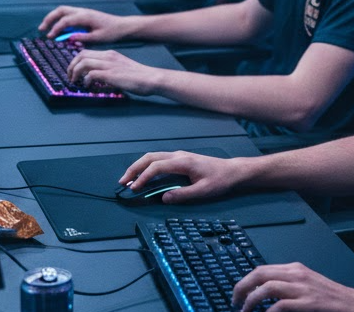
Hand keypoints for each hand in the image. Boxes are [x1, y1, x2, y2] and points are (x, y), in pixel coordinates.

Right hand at [39, 6, 130, 42]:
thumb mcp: (98, 38)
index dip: (55, 28)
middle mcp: (82, 11)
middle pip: (61, 10)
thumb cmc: (111, 32)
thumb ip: (83, 37)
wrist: (121, 26)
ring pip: (63, 10)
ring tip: (45, 27)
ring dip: (53, 17)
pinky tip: (57, 27)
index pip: (65, 21)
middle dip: (49, 19)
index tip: (49, 37)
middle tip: (41, 29)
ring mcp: (83, 11)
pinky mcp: (84, 14)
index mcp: (85, 16)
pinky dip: (59, 18)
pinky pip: (68, 13)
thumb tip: (69, 38)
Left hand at [66, 49, 157, 94]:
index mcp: (110, 54)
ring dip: (75, 72)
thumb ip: (107, 71)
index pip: (86, 52)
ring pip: (83, 62)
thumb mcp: (120, 69)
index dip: (76, 60)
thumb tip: (94, 80)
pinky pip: (91, 75)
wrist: (151, 78)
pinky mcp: (111, 74)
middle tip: (70, 76)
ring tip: (74, 81)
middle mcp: (108, 56)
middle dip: (71, 66)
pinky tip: (88, 86)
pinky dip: (85, 81)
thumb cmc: (138, 76)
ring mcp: (109, 65)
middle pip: (81, 55)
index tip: (73, 70)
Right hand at [118, 151, 244, 203]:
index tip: (134, 189)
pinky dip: (147, 166)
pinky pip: (159, 159)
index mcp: (183, 162)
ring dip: (139, 166)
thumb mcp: (203, 191)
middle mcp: (178, 155)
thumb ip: (183, 195)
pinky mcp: (180, 159)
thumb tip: (163, 198)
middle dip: (134, 168)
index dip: (143, 178)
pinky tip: (143, 175)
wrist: (231, 171)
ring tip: (129, 179)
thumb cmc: (219, 181)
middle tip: (122, 182)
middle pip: (150, 157)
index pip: (157, 167)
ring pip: (153, 156)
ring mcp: (179, 155)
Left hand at [232, 263, 353, 311]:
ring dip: (251, 300)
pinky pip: (281, 305)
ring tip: (244, 311)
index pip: (262, 269)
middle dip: (242, 287)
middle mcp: (297, 274)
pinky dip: (268, 311)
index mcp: (294, 268)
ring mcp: (303, 287)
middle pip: (260, 273)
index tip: (238, 293)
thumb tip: (263, 293)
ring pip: (267, 287)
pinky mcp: (309, 302)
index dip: (245, 281)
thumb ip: (288, 285)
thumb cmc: (330, 298)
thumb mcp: (306, 285)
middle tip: (235, 301)